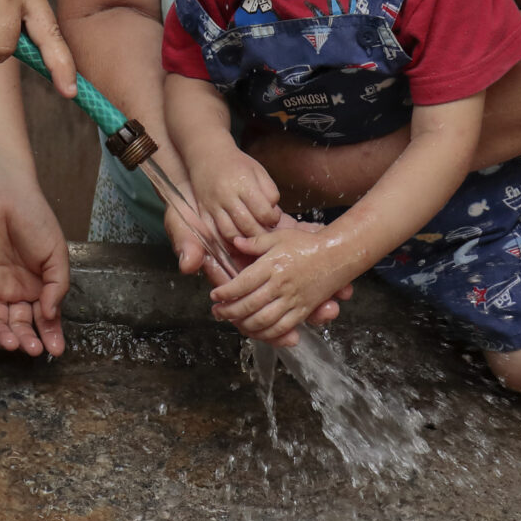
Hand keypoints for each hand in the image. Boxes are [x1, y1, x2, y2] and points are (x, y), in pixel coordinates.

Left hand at [0, 184, 69, 357]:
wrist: (7, 196)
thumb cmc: (36, 220)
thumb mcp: (57, 255)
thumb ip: (57, 287)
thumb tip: (51, 315)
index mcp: (41, 287)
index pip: (46, 319)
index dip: (51, 335)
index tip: (56, 351)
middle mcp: (19, 292)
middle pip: (21, 325)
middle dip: (27, 340)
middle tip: (33, 349)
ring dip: (5, 335)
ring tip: (12, 342)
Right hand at [159, 184, 349, 331]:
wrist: (202, 183)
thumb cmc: (188, 210)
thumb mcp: (183, 225)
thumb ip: (188, 246)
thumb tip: (188, 265)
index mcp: (229, 275)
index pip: (251, 311)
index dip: (269, 329)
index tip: (291, 337)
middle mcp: (248, 273)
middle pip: (278, 305)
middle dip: (303, 313)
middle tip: (327, 314)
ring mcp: (262, 261)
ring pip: (291, 291)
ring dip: (315, 299)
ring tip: (336, 304)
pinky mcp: (274, 245)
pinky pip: (296, 266)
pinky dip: (317, 275)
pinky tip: (338, 284)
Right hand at [188, 143, 281, 248]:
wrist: (207, 156)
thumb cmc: (236, 164)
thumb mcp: (258, 171)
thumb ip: (270, 192)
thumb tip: (273, 213)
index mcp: (243, 183)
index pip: (263, 211)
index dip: (272, 219)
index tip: (273, 219)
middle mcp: (227, 195)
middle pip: (247, 225)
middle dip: (260, 233)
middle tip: (266, 233)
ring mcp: (213, 205)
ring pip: (230, 233)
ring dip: (244, 240)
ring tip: (252, 237)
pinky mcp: (203, 212)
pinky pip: (214, 233)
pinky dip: (226, 241)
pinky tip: (235, 239)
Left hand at [212, 219, 361, 348]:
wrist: (337, 255)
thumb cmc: (307, 244)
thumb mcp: (279, 236)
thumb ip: (255, 242)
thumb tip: (235, 242)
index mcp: (272, 265)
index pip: (242, 283)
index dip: (225, 292)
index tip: (215, 295)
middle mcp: (280, 285)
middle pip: (249, 305)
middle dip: (229, 311)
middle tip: (217, 312)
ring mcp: (292, 299)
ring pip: (263, 320)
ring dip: (244, 324)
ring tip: (233, 322)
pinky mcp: (303, 310)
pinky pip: (282, 327)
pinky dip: (267, 333)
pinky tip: (257, 331)